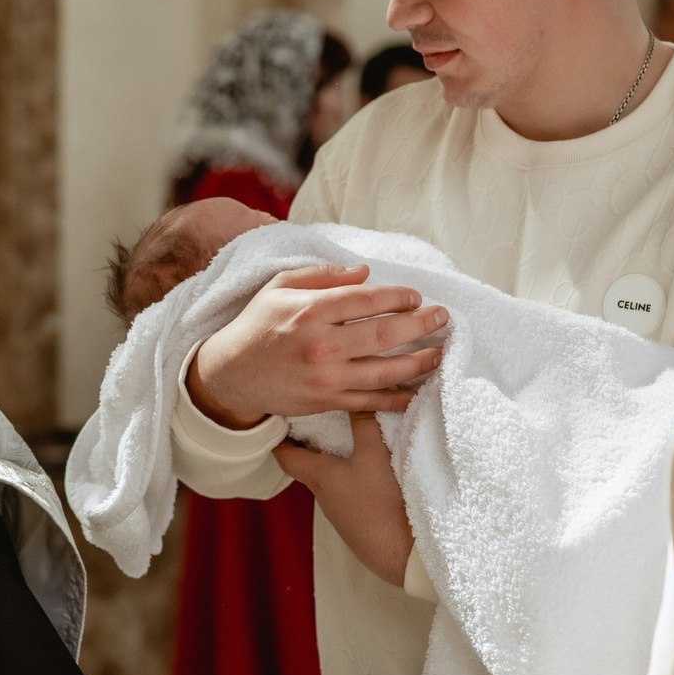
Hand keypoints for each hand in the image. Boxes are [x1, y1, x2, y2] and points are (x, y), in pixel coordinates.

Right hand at [185, 265, 444, 429]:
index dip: (398, 296)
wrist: (231, 374)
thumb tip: (365, 272)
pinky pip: (372, 401)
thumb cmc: (257, 325)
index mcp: (311, 310)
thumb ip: (323, 276)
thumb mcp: (280, 287)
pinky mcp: (328, 402)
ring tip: (440, 352)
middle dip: (420, 324)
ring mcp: (327, 377)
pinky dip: (399, 396)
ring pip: (386, 370)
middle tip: (442, 318)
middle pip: (384, 333)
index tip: (416, 296)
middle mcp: (322, 344)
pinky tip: (418, 389)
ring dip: (419, 361)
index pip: (367, 299)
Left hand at [273, 415, 414, 588]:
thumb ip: (364, 422)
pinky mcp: (361, 524)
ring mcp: (342, 514)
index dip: (279, 439)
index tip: (277, 424)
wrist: (403, 553)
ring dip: (336, 464)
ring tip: (349, 443)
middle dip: (311, 447)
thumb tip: (356, 397)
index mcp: (319, 477)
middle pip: (309, 468)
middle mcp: (324, 496)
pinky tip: (373, 475)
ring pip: (331, 483)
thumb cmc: (381, 502)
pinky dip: (355, 481)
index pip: (287, 456)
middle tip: (318, 425)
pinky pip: (351, 496)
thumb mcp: (374, 453)